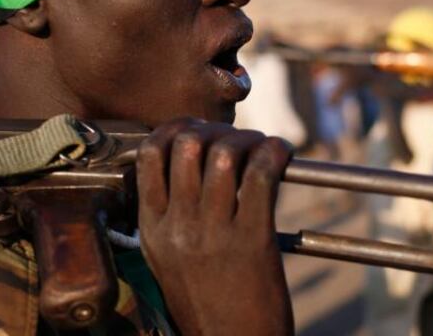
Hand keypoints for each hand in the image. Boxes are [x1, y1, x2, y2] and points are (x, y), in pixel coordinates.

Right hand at [136, 118, 293, 335]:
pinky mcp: (252, 241)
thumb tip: (186, 161)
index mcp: (152, 228)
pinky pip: (261, 175)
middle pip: (187, 145)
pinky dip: (274, 153)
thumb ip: (169, 213)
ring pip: (223, 154)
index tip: (197, 130)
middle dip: (216, 131)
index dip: (176, 129)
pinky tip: (282, 154)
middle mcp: (177, 226)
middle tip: (235, 140)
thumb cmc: (205, 303)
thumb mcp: (167, 258)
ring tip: (262, 147)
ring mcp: (213, 233)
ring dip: (249, 140)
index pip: (150, 154)